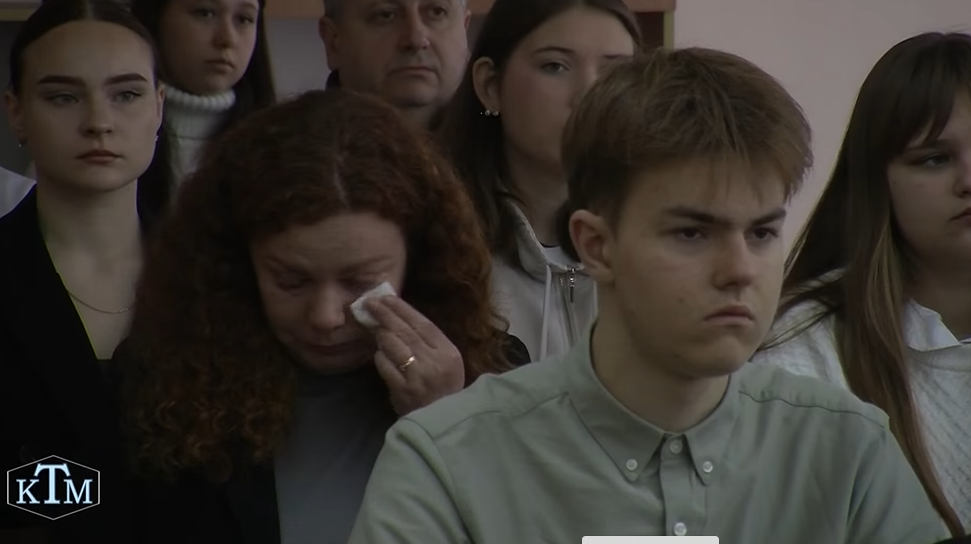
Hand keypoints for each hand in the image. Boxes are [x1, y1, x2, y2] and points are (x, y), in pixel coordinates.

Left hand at [364, 296, 464, 414]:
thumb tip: (400, 318)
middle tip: (370, 303)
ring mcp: (418, 376)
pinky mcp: (403, 390)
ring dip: (381, 334)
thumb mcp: (447, 362)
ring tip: (374, 327)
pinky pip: (385, 365)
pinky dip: (379, 357)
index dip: (403, 309)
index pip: (423, 323)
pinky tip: (379, 354)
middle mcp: (435, 362)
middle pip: (406, 331)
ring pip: (393, 345)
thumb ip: (429, 342)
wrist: (442, 422)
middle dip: (386, 314)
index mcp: (448, 352)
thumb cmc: (444, 388)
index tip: (387, 298)